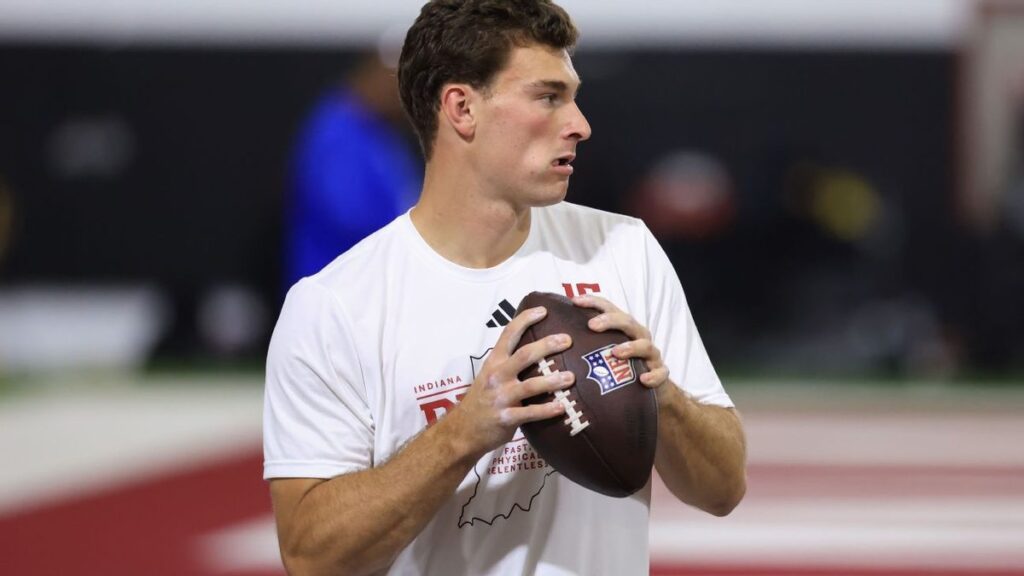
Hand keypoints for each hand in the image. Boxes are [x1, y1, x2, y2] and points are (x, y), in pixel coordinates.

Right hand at [449, 306, 574, 456]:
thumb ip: (509, 362)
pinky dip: (547, 410)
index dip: (525, 319)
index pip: (508, 334)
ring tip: (571, 377)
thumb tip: (539, 348)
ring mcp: (500, 397)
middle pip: (524, 355)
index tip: (543, 310)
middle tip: (568, 339)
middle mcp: (496, 376)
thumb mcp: (490, 375)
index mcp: (494, 362)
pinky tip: (562, 407)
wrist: (462, 430)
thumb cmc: (482, 400)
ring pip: (530, 385)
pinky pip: (530, 413)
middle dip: (547, 345)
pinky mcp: (505, 418)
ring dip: (553, 380)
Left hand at [572, 295, 669, 390]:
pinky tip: (643, 380)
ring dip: (631, 347)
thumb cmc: (621, 368)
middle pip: (628, 322)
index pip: (610, 309)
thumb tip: (553, 338)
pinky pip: (660, 373)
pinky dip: (653, 376)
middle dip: (610, 321)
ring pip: (646, 346)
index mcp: (624, 329)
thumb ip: (586, 344)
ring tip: (615, 352)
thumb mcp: (604, 353)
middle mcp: (639, 337)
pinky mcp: (660, 374)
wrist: (650, 390)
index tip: (575, 301)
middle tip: (592, 325)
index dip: (594, 302)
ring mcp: (651, 356)